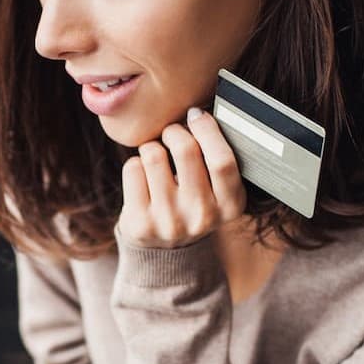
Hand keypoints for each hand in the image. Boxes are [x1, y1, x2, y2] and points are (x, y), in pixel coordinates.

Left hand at [117, 107, 247, 248]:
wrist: (166, 251)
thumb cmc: (194, 202)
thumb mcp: (218, 190)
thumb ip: (216, 157)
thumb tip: (198, 112)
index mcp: (231, 205)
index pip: (223, 161)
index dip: (208, 130)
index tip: (196, 115)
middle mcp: (202, 216)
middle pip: (186, 150)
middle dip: (174, 131)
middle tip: (171, 133)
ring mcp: (170, 222)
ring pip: (154, 154)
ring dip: (152, 147)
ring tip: (155, 157)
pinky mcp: (140, 223)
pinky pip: (133, 168)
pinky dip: (136, 164)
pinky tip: (143, 177)